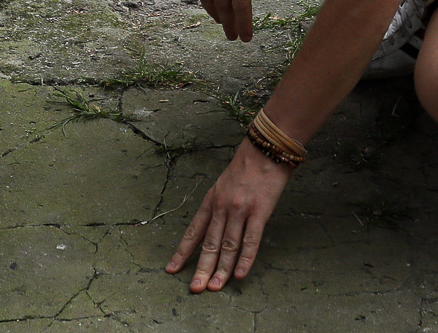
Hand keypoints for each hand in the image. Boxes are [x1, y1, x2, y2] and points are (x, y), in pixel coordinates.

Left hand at [165, 143, 291, 291]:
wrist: (265, 148)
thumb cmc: (246, 166)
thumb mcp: (224, 184)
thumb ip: (219, 205)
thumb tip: (215, 228)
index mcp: (211, 201)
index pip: (193, 232)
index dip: (182, 252)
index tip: (172, 269)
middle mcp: (222, 207)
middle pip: (209, 243)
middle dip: (201, 268)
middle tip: (194, 289)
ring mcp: (240, 210)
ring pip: (228, 246)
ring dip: (221, 269)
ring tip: (215, 287)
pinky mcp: (259, 211)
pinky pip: (250, 240)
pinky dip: (245, 259)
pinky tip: (239, 274)